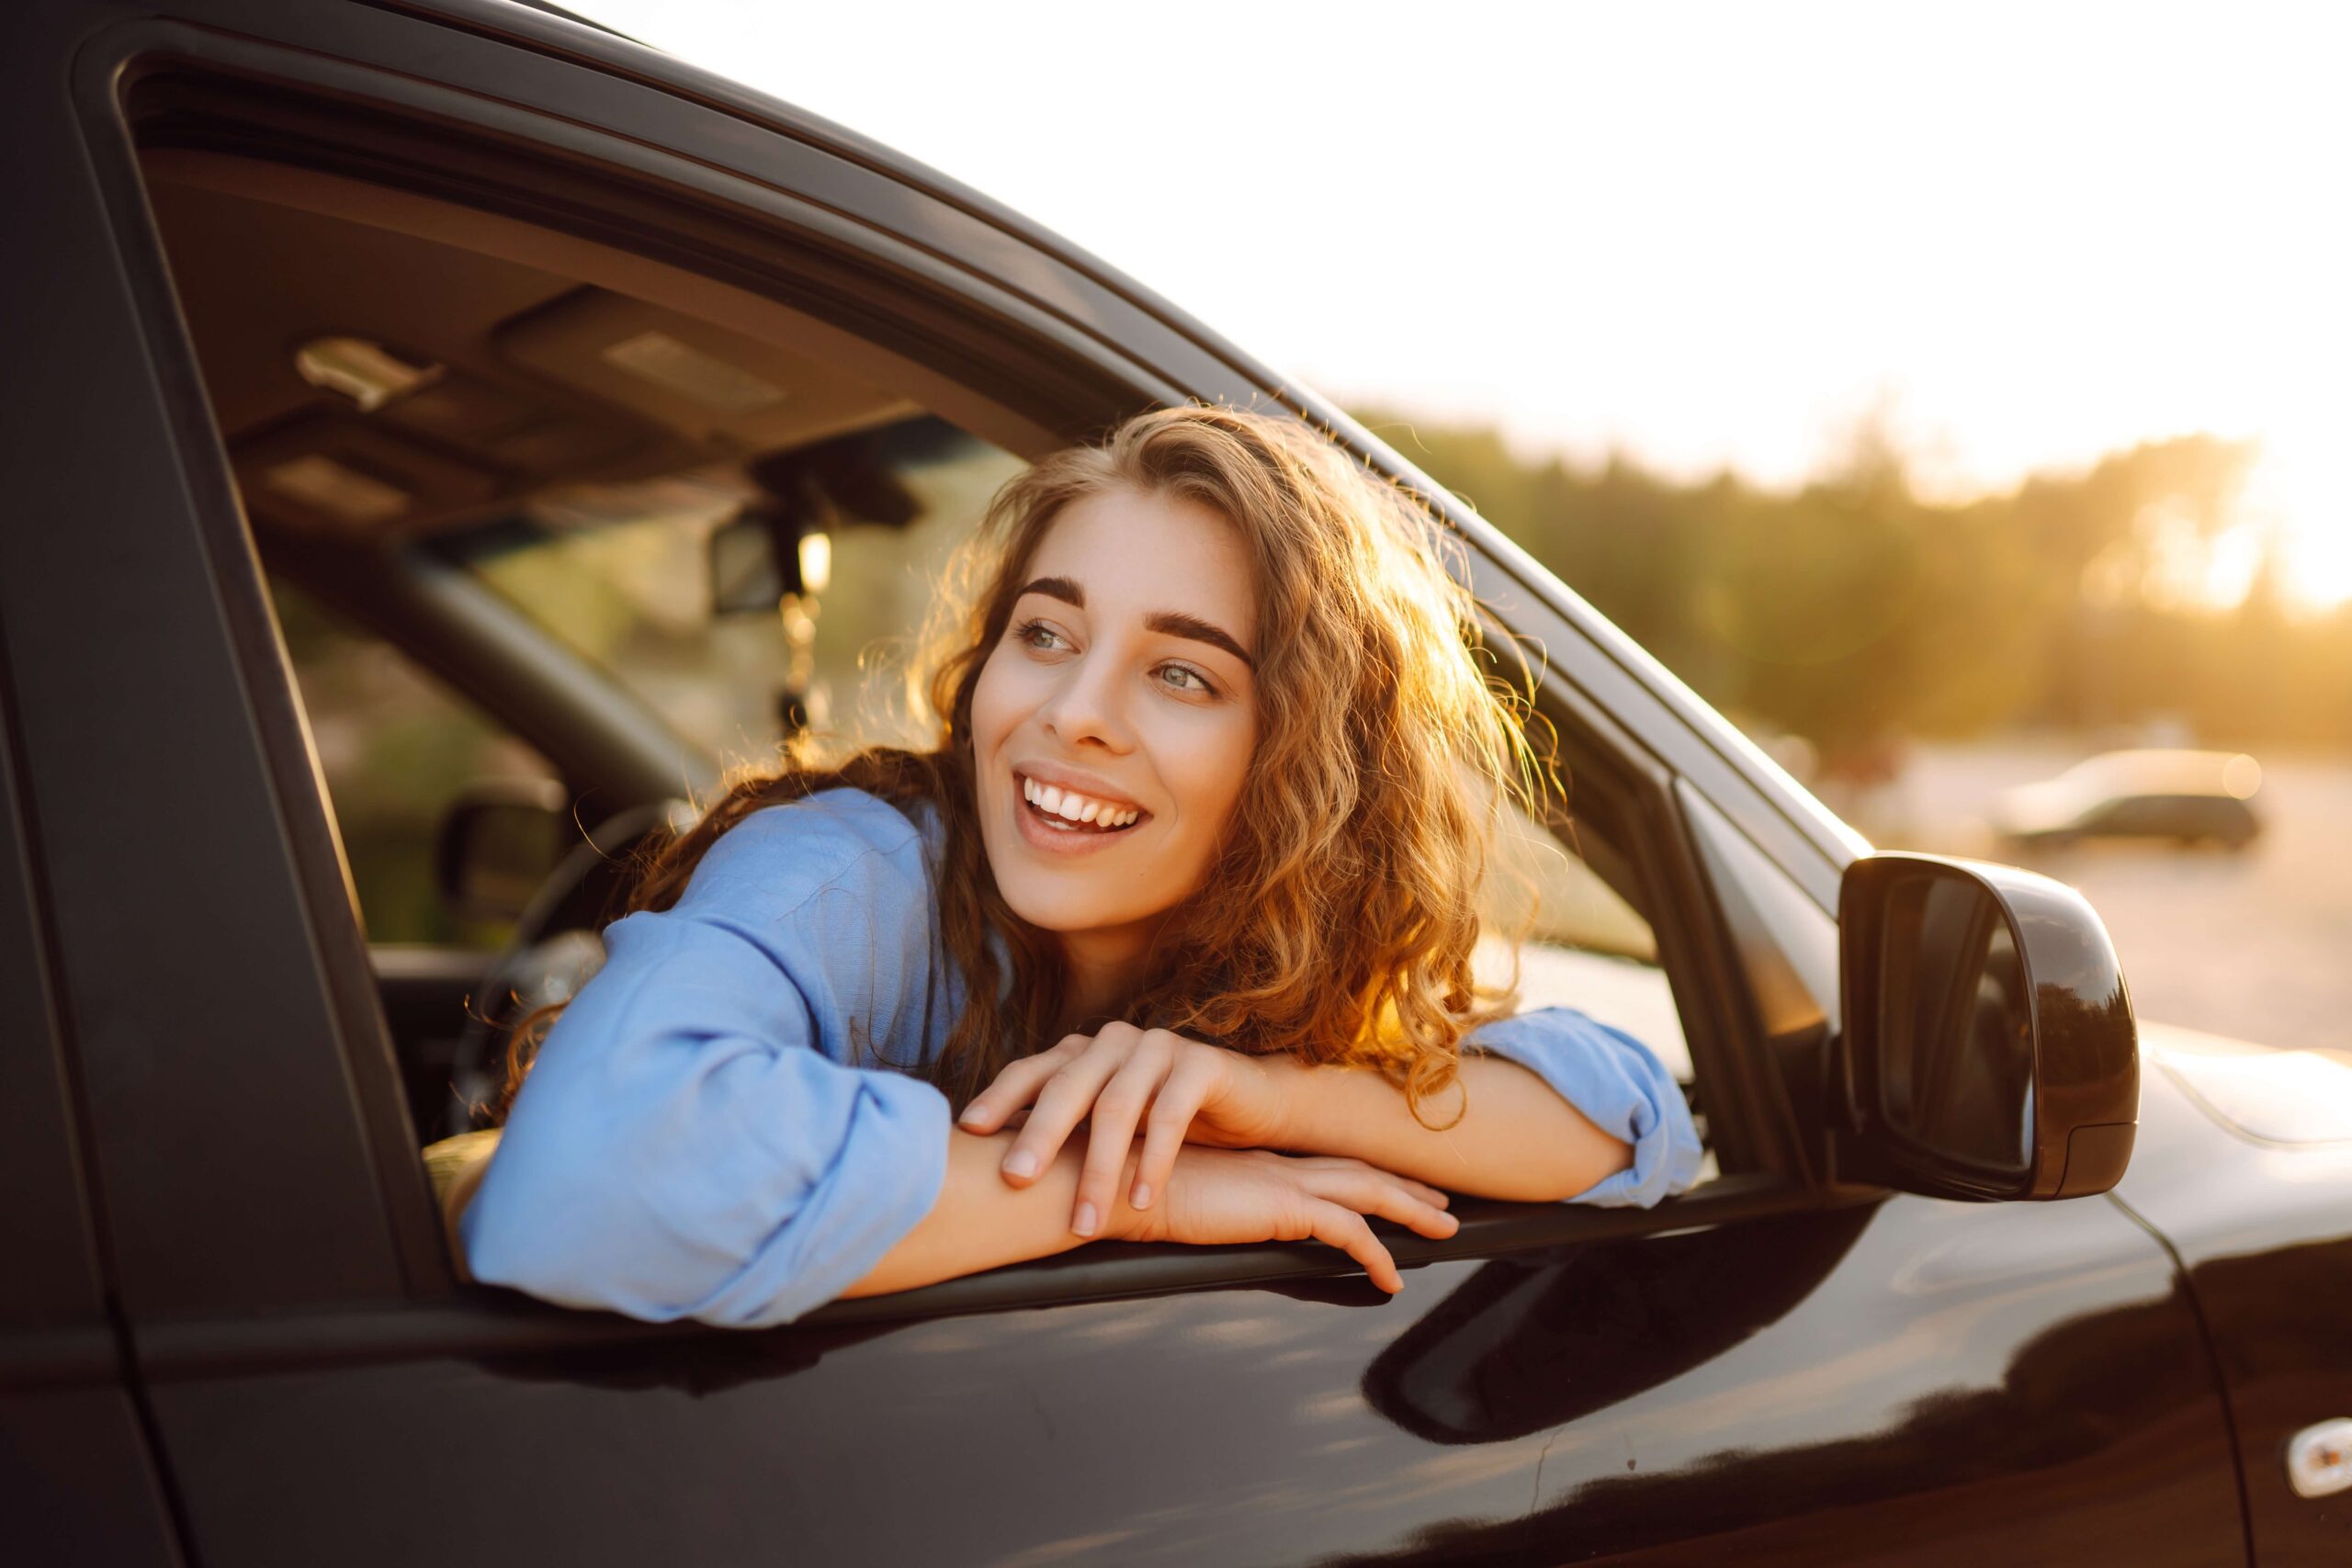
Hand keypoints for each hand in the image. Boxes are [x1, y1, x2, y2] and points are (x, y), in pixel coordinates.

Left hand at [957, 1021, 1297, 1234]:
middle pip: (1067, 1087)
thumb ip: (1066, 1132)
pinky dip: (1153, 1161)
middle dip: (1038, 1136)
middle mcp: (1115, 1043)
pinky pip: (1170, 1114)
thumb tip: (997, 1171)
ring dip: (1098, 1170)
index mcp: (1085, 1053)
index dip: (999, 1098)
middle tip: (1015, 1179)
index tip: (969, 1133)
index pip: (1032, 1071)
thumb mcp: (1111, 1126)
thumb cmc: (1168, 1121)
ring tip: (1085, 1222)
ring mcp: (1159, 1048)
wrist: (1251, 1106)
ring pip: (1117, 1107)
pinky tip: (1141, 1200)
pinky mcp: (1202, 1064)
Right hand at [1121, 1146, 1457, 1293]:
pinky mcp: (1279, 1204)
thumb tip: (1210, 1227)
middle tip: (1442, 1200)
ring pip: (1367, 1193)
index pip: (1323, 1164)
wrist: (1110, 1181)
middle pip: (1358, 1172)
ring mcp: (1280, 1180)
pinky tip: (1393, 1280)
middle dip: (1404, 1185)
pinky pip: (1347, 1232)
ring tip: (1445, 1227)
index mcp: (1253, 1161)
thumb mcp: (1177, 1199)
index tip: (1394, 1182)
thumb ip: (1203, 1210)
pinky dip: (1377, 1254)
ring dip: (1410, 1209)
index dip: (1363, 1173)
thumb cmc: (1126, 1191)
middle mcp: (1274, 1164)